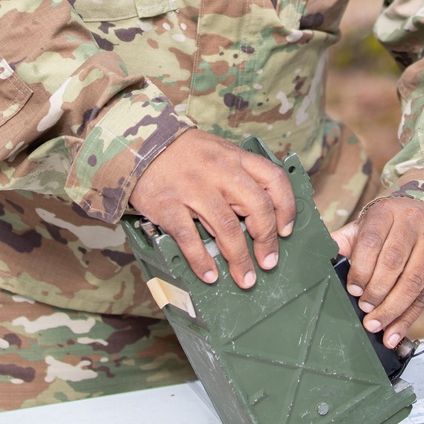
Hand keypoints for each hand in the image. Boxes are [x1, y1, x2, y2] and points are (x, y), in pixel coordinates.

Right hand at [128, 130, 295, 289]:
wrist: (138, 144)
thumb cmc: (182, 152)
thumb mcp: (217, 151)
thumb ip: (238, 173)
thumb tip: (261, 210)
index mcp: (234, 157)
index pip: (273, 180)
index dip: (286, 208)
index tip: (285, 230)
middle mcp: (219, 172)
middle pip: (256, 208)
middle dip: (266, 240)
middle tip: (268, 261)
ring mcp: (194, 189)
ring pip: (227, 228)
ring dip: (239, 258)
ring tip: (245, 278)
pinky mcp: (169, 205)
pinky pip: (190, 238)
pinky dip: (201, 260)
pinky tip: (209, 274)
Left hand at [332, 198, 423, 348]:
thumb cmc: (394, 227)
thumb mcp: (370, 225)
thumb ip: (347, 241)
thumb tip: (321, 259)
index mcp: (387, 212)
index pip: (372, 240)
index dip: (361, 268)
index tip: (353, 289)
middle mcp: (412, 225)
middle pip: (393, 262)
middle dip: (376, 290)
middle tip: (363, 309)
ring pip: (412, 282)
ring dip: (391, 309)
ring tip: (374, 324)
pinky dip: (407, 320)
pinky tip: (393, 333)